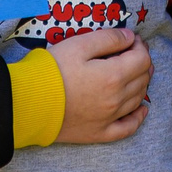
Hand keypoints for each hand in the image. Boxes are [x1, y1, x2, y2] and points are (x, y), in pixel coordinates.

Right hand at [51, 28, 151, 143]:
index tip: (131, 40)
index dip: (140, 46)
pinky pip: (127, 127)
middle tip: (132, 52)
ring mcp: (109, 118)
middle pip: (142, 78)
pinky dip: (138, 117)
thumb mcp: (79, 44)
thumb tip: (129, 37)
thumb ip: (108, 39)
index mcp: (113, 75)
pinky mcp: (98, 133)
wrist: (28, 103)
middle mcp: (116, 99)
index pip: (142, 59)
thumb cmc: (51, 71)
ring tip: (134, 73)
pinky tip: (141, 109)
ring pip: (137, 99)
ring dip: (140, 83)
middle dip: (142, 62)